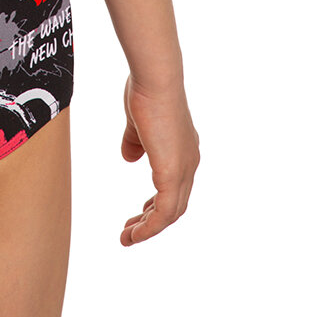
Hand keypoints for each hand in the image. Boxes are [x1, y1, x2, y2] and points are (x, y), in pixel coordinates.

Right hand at [119, 72, 199, 245]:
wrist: (156, 80)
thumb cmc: (146, 91)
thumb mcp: (137, 122)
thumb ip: (134, 142)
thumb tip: (128, 158)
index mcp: (183, 150)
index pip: (174, 187)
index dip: (156, 203)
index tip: (138, 214)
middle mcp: (188, 162)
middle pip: (175, 204)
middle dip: (151, 220)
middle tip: (130, 230)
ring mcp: (183, 169)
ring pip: (171, 212)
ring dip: (149, 228)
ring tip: (128, 238)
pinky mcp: (173, 174)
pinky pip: (164, 212)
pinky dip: (150, 227)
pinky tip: (135, 233)